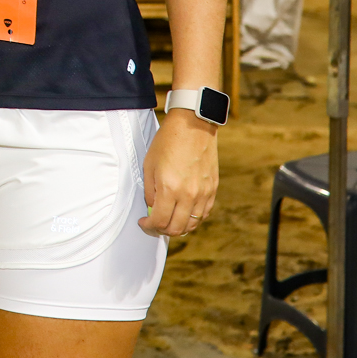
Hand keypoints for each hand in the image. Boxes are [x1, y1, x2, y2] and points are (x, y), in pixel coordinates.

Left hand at [140, 110, 217, 236]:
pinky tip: (184, 214)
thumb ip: (150, 191)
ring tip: (168, 222)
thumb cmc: (168, 142)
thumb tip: (152, 209)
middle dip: (162, 231)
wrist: (193, 126)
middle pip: (176, 228)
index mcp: (169, 188)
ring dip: (178, 228)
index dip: (149, 227)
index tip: (143, 222)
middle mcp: (188, 195)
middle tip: (154, 226)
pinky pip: (203, 214)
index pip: (159, 221)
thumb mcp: (149, 165)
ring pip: (192, 224)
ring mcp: (203, 193)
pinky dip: (193, 219)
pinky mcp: (212, 189)